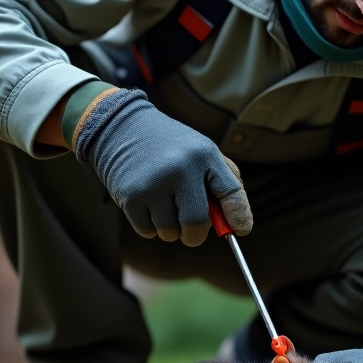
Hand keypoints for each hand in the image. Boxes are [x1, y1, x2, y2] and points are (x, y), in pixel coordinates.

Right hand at [75, 89, 250, 245]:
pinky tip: (146, 204)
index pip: (231, 192)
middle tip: (192, 233)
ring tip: (162, 205)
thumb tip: (237, 223)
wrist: (121, 126)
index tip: (241, 230)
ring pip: (170, 232)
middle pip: (196, 223)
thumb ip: (222, 180)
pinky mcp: (131, 196)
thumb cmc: (169, 146)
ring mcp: (153, 183)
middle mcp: (180, 168)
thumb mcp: (199, 150)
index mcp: (203, 154)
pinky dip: (150, 227)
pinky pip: (148, 232)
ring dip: (169, 229)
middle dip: (196, 235)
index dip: (239, 215)